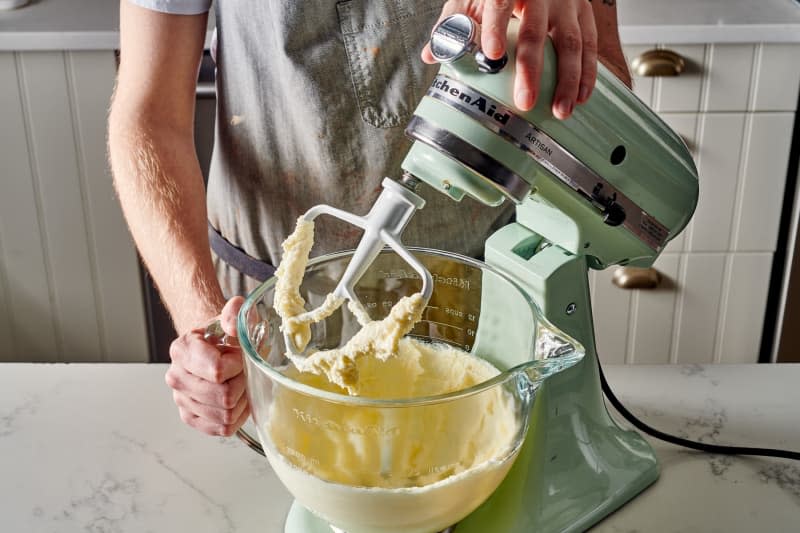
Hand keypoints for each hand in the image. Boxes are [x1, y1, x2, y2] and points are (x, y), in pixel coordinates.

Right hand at [165, 296, 248, 435]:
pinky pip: (222, 428)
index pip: (217, 370)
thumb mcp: (232, 317)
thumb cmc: (222, 335)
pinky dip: (236, 417)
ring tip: (238, 383)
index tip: (239, 355)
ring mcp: (181, 400)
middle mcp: (176, 376)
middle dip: (242, 383)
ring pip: (226, 414)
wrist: (212, 347)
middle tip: (242, 371)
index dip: (238, 365)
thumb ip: (234, 313)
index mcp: (182, 349)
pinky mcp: (191, 418)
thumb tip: (234, 318)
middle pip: (224, 396)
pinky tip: (236, 401)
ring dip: (241, 400)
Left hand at [422, 0, 599, 118]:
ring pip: (571, 42)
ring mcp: (565, 3)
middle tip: (526, 101)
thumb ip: (453, 25)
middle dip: (531, 70)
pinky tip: (582, 96)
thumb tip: (432, 54)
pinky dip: (588, 73)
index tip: (492, 54)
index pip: (498, 3)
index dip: (494, 28)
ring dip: (567, 80)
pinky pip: (590, 44)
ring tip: (561, 110)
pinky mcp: (583, 13)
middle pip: (535, 32)